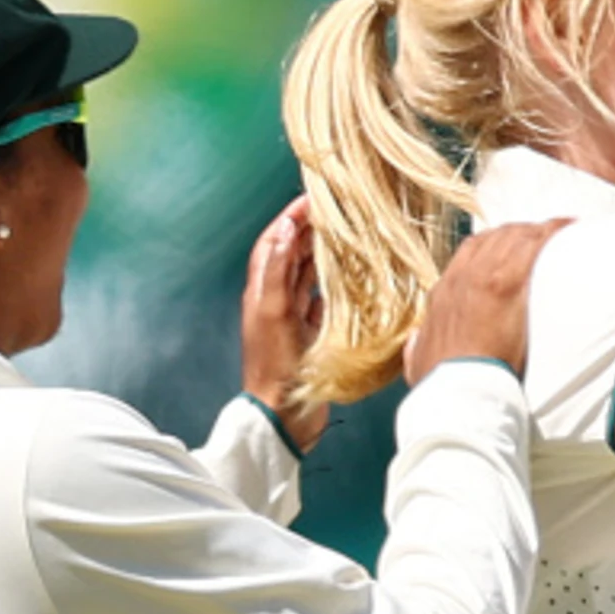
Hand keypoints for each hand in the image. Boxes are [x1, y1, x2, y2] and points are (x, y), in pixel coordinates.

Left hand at [241, 198, 330, 451]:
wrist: (283, 414)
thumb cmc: (277, 365)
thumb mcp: (274, 313)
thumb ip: (277, 271)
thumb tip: (286, 229)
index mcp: (262, 292)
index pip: (273, 244)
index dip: (289, 219)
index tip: (312, 199)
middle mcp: (276, 301)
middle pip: (291, 256)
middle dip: (309, 231)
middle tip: (336, 213)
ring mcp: (294, 319)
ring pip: (308, 277)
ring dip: (324, 256)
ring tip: (347, 238)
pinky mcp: (311, 335)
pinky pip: (323, 301)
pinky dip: (335, 286)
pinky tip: (352, 279)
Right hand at [407, 218, 559, 384]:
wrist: (457, 388)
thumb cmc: (442, 383)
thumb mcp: (419, 360)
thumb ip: (419, 346)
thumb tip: (417, 343)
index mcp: (443, 294)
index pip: (468, 255)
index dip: (491, 247)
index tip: (508, 249)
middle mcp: (460, 278)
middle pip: (492, 240)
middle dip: (516, 234)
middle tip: (540, 238)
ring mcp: (483, 277)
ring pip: (512, 237)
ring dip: (536, 232)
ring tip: (558, 231)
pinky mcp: (506, 283)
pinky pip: (532, 245)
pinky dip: (551, 233)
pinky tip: (567, 227)